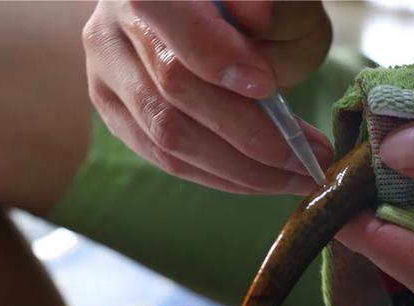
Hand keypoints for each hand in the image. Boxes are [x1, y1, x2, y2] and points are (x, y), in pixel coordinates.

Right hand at [83, 0, 332, 193]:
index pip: (165, 11)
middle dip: (249, 132)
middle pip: (172, 88)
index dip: (213, 53)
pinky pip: (166, 159)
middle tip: (307, 155)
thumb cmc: (254, 11)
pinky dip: (220, 175)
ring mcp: (106, 75)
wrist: (205, 27)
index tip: (265, 86)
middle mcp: (111, 26)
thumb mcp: (280, 2)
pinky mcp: (116, 115)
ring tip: (295, 176)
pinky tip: (261, 179)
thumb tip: (258, 14)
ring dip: (241, 167)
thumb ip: (278, 6)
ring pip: (168, 136)